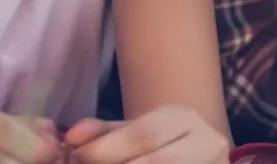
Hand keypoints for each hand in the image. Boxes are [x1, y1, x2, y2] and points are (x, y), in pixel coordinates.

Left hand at [64, 105, 229, 163]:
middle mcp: (206, 142)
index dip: (105, 149)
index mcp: (184, 117)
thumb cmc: (159, 145)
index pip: (143, 134)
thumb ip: (102, 133)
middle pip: (156, 161)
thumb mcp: (134, 131)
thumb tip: (70, 137)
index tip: (74, 156)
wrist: (198, 155)